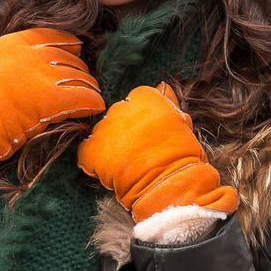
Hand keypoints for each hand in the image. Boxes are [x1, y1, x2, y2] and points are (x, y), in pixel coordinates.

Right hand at [0, 27, 104, 200]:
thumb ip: (16, 58)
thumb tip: (44, 63)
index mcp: (13, 42)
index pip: (56, 36)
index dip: (70, 51)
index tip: (72, 63)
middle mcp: (29, 54)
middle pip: (71, 58)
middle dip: (78, 73)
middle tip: (80, 87)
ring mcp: (41, 75)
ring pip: (82, 77)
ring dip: (87, 89)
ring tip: (88, 100)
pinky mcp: (52, 99)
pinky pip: (85, 97)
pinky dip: (92, 103)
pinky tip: (92, 109)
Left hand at [76, 81, 238, 222]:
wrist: (169, 184)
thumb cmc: (183, 156)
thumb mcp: (182, 123)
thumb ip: (168, 103)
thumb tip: (162, 87)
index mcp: (145, 97)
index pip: (137, 99)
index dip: (143, 118)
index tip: (149, 133)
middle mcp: (121, 107)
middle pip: (118, 114)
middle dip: (124, 129)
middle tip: (138, 150)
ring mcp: (104, 128)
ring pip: (102, 132)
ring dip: (110, 144)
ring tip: (125, 164)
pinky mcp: (91, 150)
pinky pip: (87, 152)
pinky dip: (94, 161)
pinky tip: (110, 172)